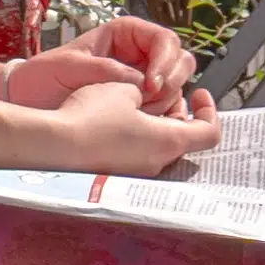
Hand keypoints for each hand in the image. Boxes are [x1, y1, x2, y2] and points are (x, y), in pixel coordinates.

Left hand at [57, 12, 210, 121]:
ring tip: (137, 114)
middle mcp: (139, 55)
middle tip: (149, 101)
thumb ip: (104, 70)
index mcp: (125, 35)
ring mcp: (142, 81)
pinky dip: (162, 119)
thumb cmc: (42, 77)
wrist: (27, 103)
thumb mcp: (69, 67)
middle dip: (170, 81)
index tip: (150, 84)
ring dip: (166, 103)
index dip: (164, 61)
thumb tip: (139, 80)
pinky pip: (165, 110)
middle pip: (179, 61)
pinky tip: (142, 125)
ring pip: (176, 87)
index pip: (164, 40)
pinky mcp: (139, 106)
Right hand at [59, 95, 220, 178]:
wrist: (54, 147)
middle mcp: (157, 163)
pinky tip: (111, 118)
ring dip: (152, 122)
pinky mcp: (117, 175)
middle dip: (175, 111)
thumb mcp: (125, 89)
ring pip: (158, 144)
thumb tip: (146, 96)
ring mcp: (137, 172)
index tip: (197, 91)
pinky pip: (136, 153)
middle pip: (182, 136)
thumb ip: (146, 91)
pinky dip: (134, 134)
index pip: (210, 132)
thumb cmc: (92, 116)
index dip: (210, 110)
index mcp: (168, 141)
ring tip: (130, 99)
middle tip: (158, 90)